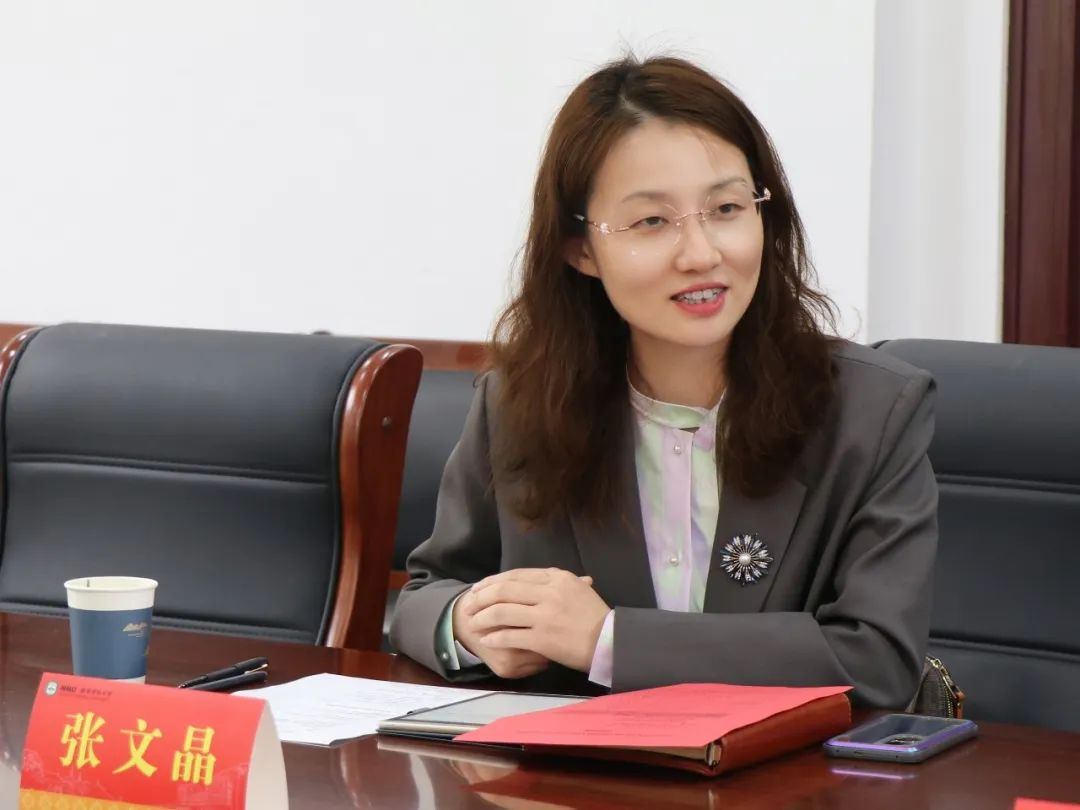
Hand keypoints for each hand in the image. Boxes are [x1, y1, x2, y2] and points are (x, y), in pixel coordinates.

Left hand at [463, 568, 609, 672]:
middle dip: (481, 597)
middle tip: (468, 605)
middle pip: (504, 590)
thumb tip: (535, 579)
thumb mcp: (578, 589)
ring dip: (482, 618)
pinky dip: (495, 637)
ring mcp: (544, 615)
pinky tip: (487, 640)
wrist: (610, 640)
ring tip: (472, 623)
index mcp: (556, 578)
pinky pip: (510, 635)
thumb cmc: (596, 616)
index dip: (493, 581)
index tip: (479, 588)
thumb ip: (556, 581)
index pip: (516, 574)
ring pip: (502, 612)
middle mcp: (548, 593)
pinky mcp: (542, 638)